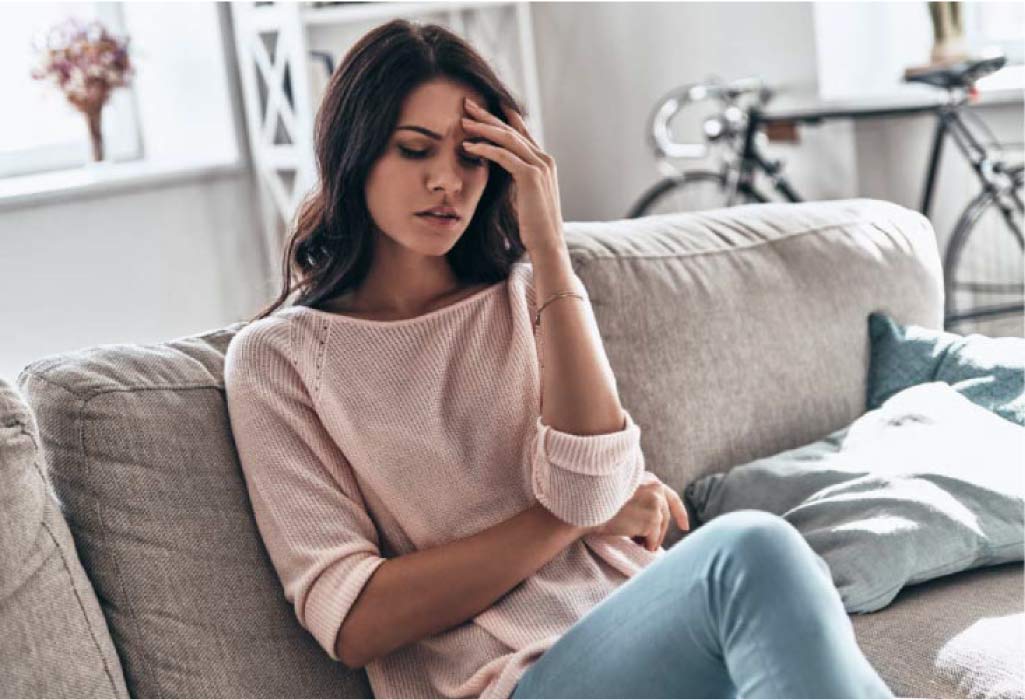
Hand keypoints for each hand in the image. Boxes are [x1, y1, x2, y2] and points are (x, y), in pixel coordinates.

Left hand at [461, 97, 564, 254]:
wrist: (548, 244)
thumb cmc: (533, 226)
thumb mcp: (524, 196)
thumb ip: (516, 179)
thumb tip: (500, 172)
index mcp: (543, 162)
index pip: (521, 132)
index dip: (503, 116)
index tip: (483, 107)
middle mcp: (544, 159)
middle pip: (511, 129)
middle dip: (488, 114)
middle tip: (467, 102)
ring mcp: (540, 166)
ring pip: (507, 138)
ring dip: (483, 127)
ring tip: (463, 121)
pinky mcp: (531, 176)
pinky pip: (503, 155)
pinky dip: (484, 149)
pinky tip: (468, 146)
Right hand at [585, 472, 689, 551]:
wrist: (588, 507)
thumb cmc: (600, 502)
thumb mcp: (624, 491)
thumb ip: (642, 497)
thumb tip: (654, 520)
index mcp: (649, 479)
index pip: (671, 497)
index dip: (679, 513)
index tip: (685, 526)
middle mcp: (656, 487)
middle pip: (666, 516)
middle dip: (658, 532)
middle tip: (646, 543)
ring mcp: (656, 502)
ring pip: (660, 529)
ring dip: (649, 539)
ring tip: (635, 542)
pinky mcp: (653, 518)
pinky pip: (653, 539)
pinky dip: (645, 545)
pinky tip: (633, 543)